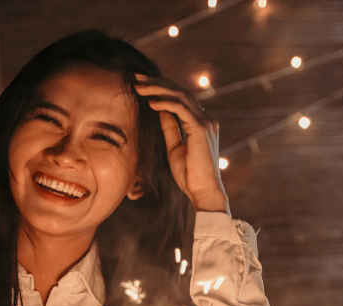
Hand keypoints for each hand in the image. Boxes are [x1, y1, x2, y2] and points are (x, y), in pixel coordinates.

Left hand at [133, 73, 229, 212]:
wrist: (203, 192)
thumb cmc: (190, 174)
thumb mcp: (174, 146)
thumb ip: (170, 127)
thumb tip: (160, 109)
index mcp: (200, 121)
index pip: (180, 97)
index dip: (160, 88)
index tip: (140, 84)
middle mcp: (206, 118)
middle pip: (180, 91)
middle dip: (157, 83)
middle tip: (136, 77)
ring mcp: (206, 122)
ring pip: (180, 96)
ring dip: (158, 89)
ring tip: (139, 87)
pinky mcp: (201, 129)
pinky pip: (181, 109)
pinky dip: (165, 103)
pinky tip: (151, 102)